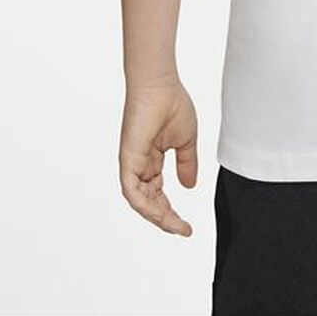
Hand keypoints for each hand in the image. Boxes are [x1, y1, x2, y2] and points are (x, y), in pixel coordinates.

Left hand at [119, 75, 198, 235]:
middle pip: (150, 202)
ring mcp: (132, 163)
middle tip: (183, 230)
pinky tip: (159, 213)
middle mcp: (139, 165)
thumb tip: (189, 186)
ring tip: (174, 225)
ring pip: (140, 201)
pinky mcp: (127, 160)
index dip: (171, 211)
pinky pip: (132, 190)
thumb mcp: (186, 140)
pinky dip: (144, 204)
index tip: (186, 226)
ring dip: (157, 216)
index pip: (159, 194)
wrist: (160, 86)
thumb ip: (187, 163)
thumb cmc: (172, 104)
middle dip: (166, 218)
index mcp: (152, 160)